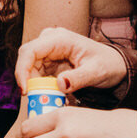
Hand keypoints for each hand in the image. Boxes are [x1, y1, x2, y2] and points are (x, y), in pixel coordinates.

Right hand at [14, 25, 128, 92]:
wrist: (114, 65)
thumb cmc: (107, 64)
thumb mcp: (96, 72)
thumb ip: (78, 78)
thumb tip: (60, 84)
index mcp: (60, 39)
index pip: (30, 50)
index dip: (22, 69)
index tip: (25, 89)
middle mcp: (51, 41)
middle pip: (27, 59)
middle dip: (28, 80)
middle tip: (36, 98)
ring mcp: (49, 50)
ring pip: (30, 68)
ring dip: (36, 85)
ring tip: (51, 97)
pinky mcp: (49, 60)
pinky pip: (37, 74)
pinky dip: (41, 86)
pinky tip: (53, 94)